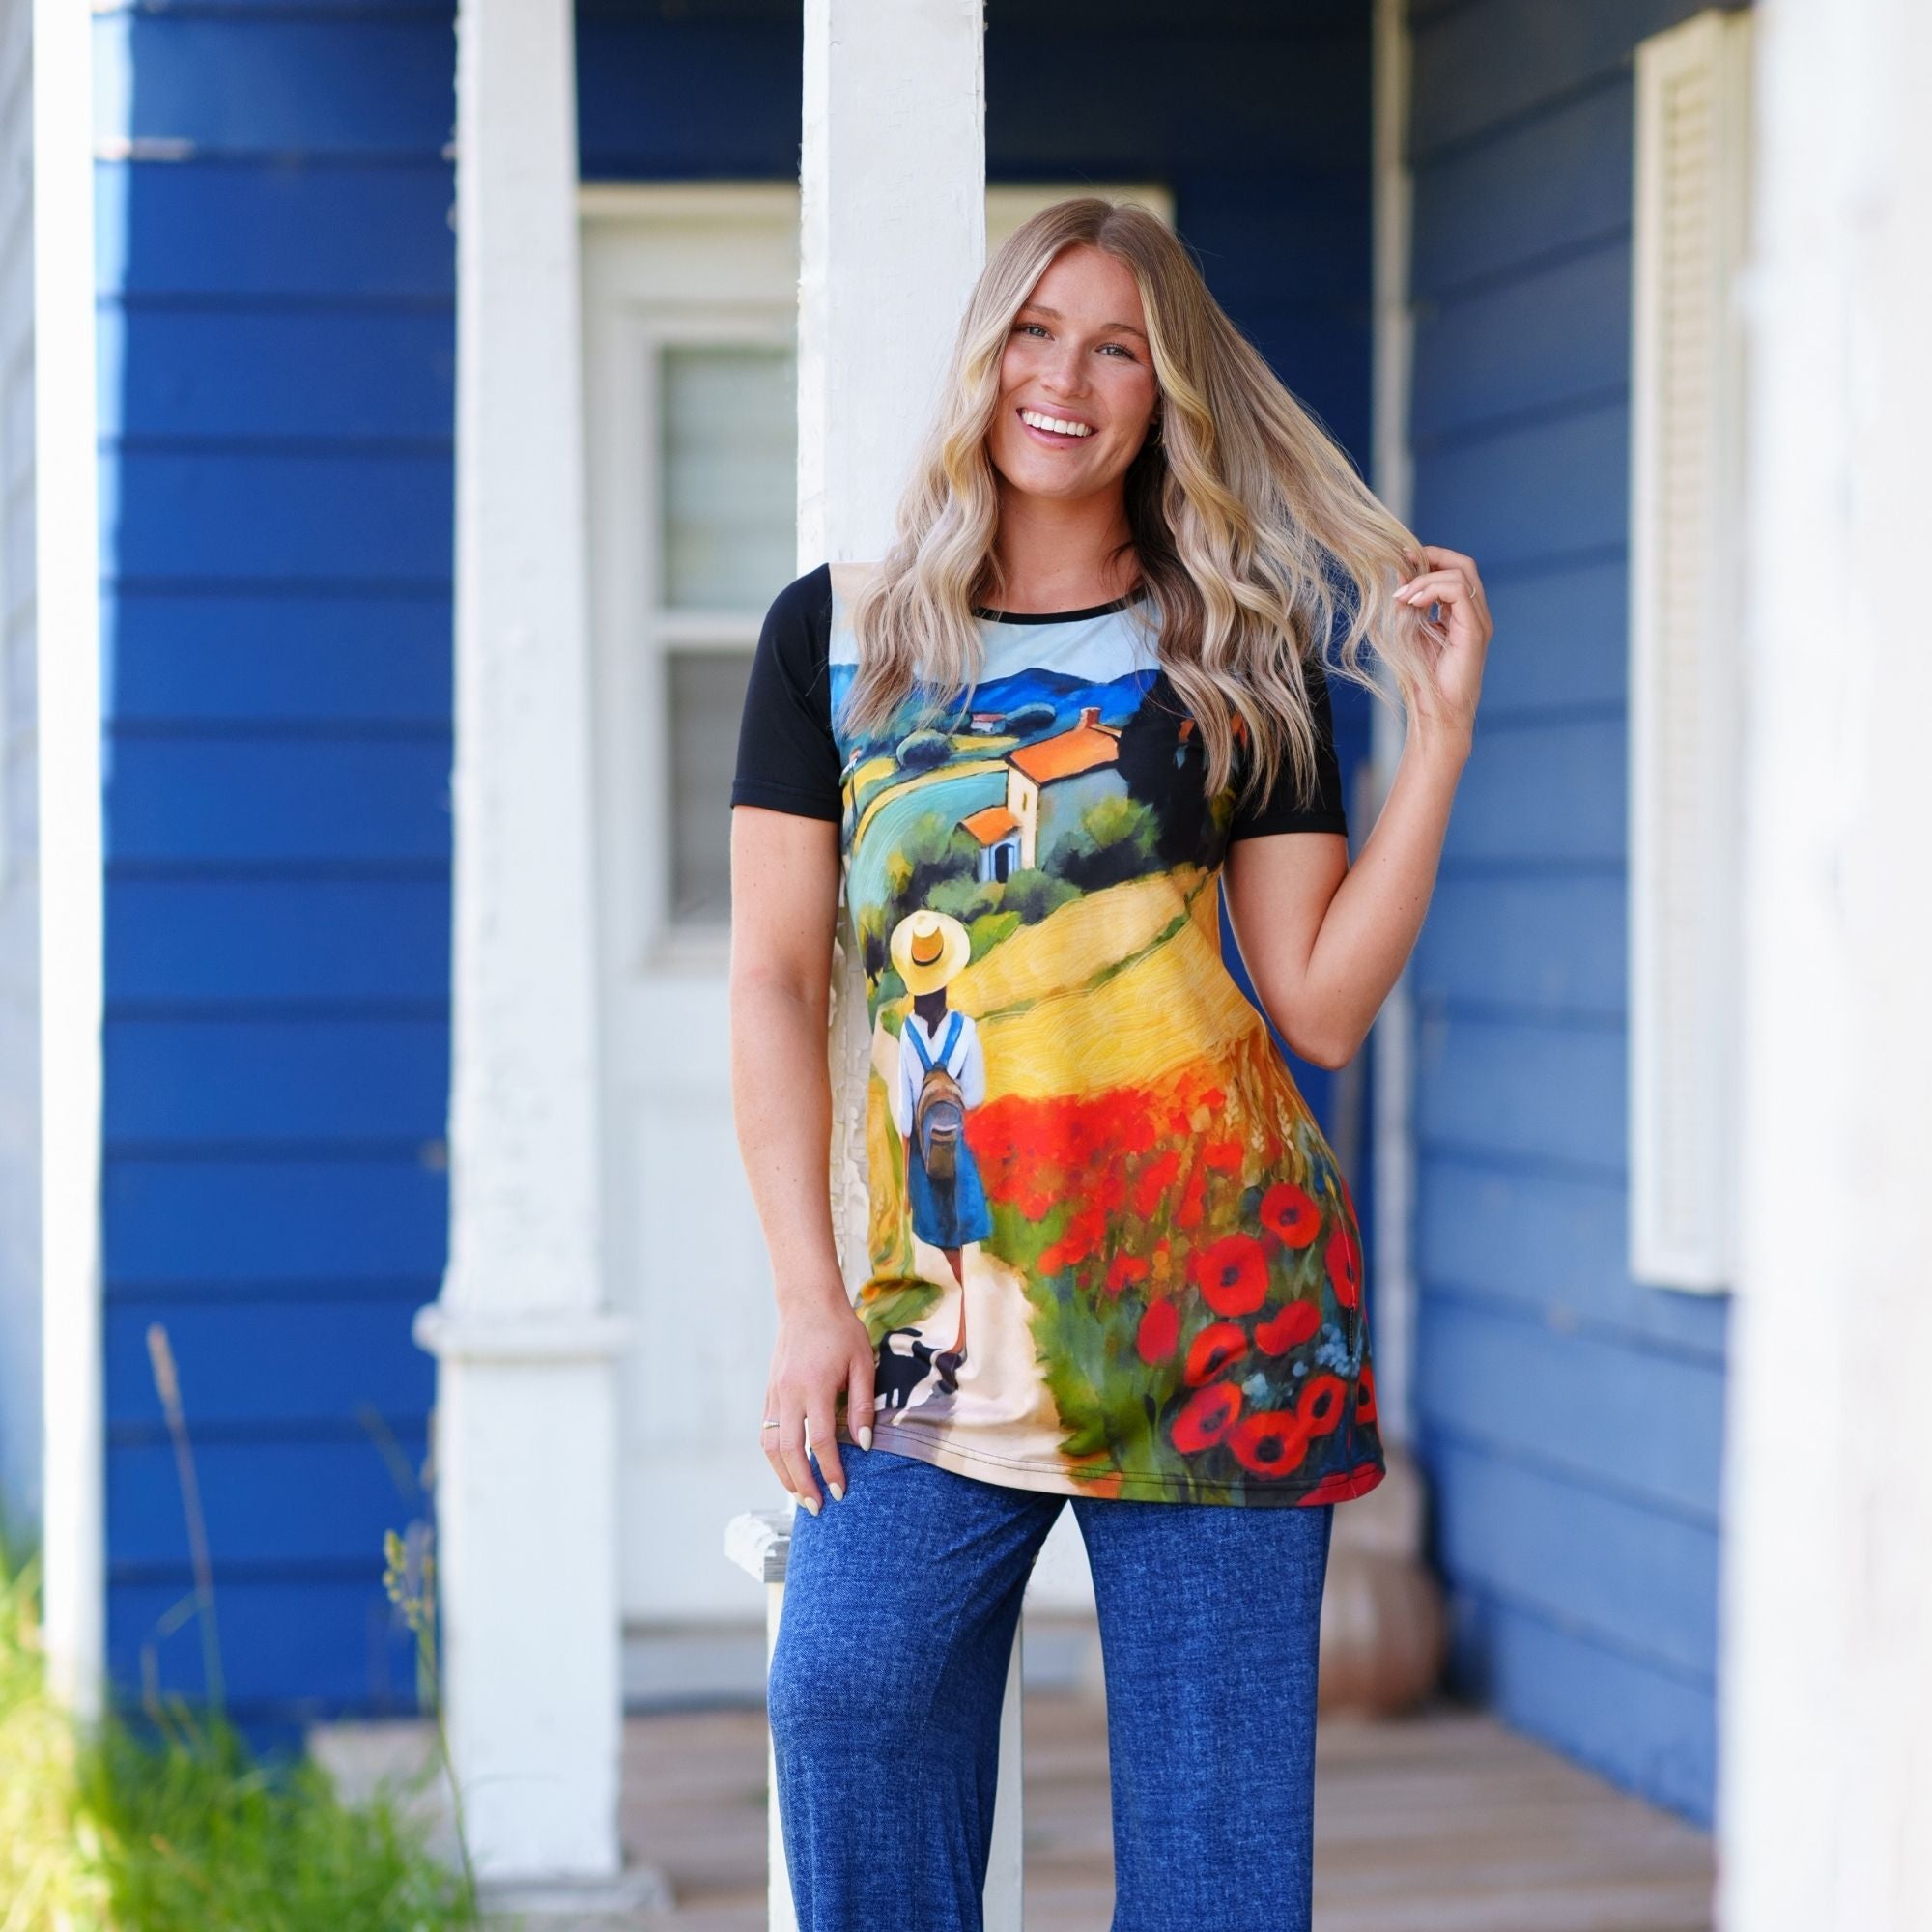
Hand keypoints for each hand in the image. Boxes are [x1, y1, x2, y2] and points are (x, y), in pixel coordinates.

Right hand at [762, 1290, 875, 1512]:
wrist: (807, 1303)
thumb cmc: (841, 1331)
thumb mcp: (863, 1363)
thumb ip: (863, 1405)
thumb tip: (863, 1444)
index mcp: (814, 1386)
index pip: (820, 1439)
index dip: (830, 1469)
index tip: (841, 1491)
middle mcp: (788, 1393)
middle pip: (789, 1450)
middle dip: (802, 1483)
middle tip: (818, 1507)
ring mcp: (774, 1394)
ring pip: (771, 1445)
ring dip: (783, 1474)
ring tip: (800, 1495)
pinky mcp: (769, 1392)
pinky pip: (766, 1431)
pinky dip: (775, 1455)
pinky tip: (788, 1468)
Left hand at [1395, 543, 1490, 750]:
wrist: (1434, 711)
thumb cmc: (1421, 678)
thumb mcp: (1409, 630)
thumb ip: (1408, 603)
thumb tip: (1399, 572)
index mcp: (1460, 613)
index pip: (1453, 570)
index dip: (1429, 558)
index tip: (1400, 558)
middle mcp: (1474, 614)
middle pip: (1463, 565)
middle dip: (1432, 557)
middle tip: (1403, 561)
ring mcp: (1478, 621)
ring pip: (1461, 574)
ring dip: (1426, 578)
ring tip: (1402, 595)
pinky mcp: (1475, 630)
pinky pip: (1458, 592)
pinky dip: (1433, 589)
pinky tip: (1412, 602)